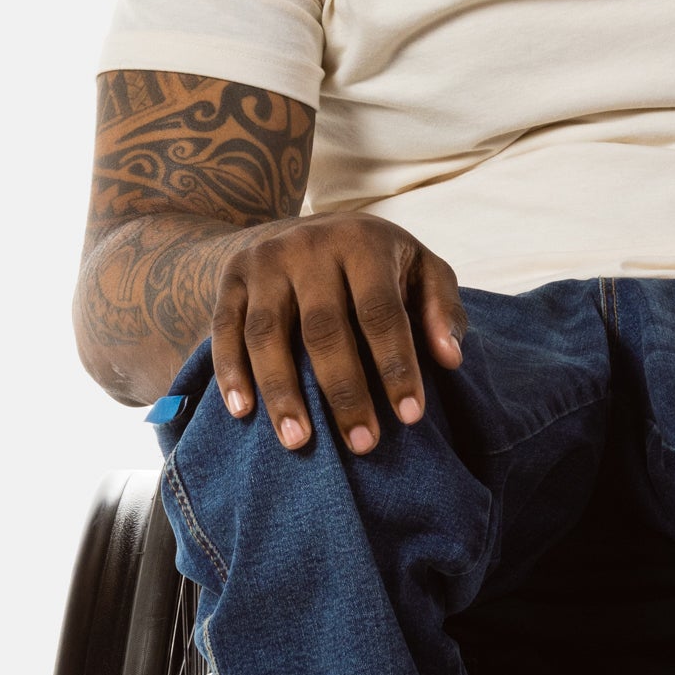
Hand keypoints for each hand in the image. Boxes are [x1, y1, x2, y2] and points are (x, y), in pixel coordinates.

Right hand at [209, 214, 466, 452]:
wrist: (295, 229)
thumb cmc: (374, 264)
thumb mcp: (419, 268)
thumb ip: (442, 307)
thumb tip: (449, 359)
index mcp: (363, 242)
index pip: (380, 311)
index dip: (396, 365)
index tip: (411, 416)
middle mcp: (309, 246)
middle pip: (323, 328)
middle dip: (344, 391)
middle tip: (363, 445)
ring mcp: (264, 263)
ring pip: (267, 333)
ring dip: (282, 392)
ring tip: (298, 442)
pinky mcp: (231, 280)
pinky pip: (225, 330)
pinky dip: (231, 372)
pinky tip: (242, 412)